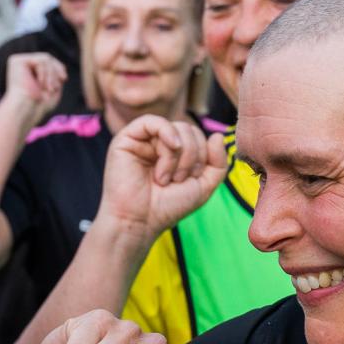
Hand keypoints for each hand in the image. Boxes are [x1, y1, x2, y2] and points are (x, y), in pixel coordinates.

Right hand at [5, 52, 65, 118]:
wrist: (26, 110)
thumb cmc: (39, 106)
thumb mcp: (52, 88)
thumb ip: (56, 76)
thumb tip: (62, 66)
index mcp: (27, 71)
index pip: (47, 62)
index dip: (58, 68)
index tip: (64, 78)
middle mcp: (21, 65)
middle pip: (47, 58)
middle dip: (56, 71)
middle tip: (58, 85)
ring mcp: (18, 62)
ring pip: (46, 59)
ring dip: (51, 75)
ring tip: (49, 88)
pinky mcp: (16, 61)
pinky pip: (40, 60)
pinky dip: (45, 73)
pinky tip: (40, 84)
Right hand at [96, 116, 226, 240]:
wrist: (139, 222)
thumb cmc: (167, 207)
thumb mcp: (203, 186)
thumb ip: (217, 162)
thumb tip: (217, 135)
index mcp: (173, 153)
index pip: (197, 136)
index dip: (203, 155)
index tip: (191, 179)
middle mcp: (157, 143)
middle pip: (189, 129)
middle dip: (192, 156)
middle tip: (178, 180)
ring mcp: (142, 140)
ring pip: (175, 127)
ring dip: (177, 156)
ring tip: (164, 178)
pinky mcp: (126, 139)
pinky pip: (152, 121)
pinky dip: (167, 133)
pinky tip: (170, 148)